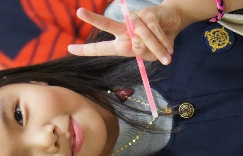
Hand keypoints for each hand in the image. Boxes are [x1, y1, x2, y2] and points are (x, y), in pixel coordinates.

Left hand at [67, 7, 184, 63]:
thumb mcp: (149, 55)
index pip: (100, 47)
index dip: (85, 50)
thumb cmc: (157, 43)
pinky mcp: (148, 14)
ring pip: (142, 36)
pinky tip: (169, 48)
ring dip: (156, 49)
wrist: (173, 26)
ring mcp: (135, 20)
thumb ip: (141, 52)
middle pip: (108, 24)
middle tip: (79, 11)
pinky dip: (162, 42)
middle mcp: (125, 29)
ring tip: (167, 57)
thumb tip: (136, 40)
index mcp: (121, 43)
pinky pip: (153, 31)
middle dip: (94, 19)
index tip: (69, 49)